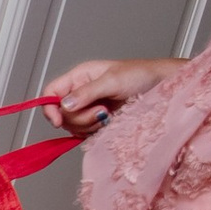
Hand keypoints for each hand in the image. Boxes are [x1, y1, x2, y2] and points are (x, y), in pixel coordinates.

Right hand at [42, 57, 168, 136]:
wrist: (161, 88)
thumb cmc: (140, 76)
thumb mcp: (112, 81)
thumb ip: (86, 92)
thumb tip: (64, 104)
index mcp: (79, 77)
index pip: (51, 92)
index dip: (49, 107)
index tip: (58, 121)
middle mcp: (80, 93)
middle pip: (61, 114)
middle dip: (80, 118)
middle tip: (101, 111)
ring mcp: (87, 108)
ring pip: (73, 126)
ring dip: (90, 125)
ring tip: (109, 114)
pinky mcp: (96, 122)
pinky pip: (84, 133)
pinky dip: (95, 131)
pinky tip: (109, 122)